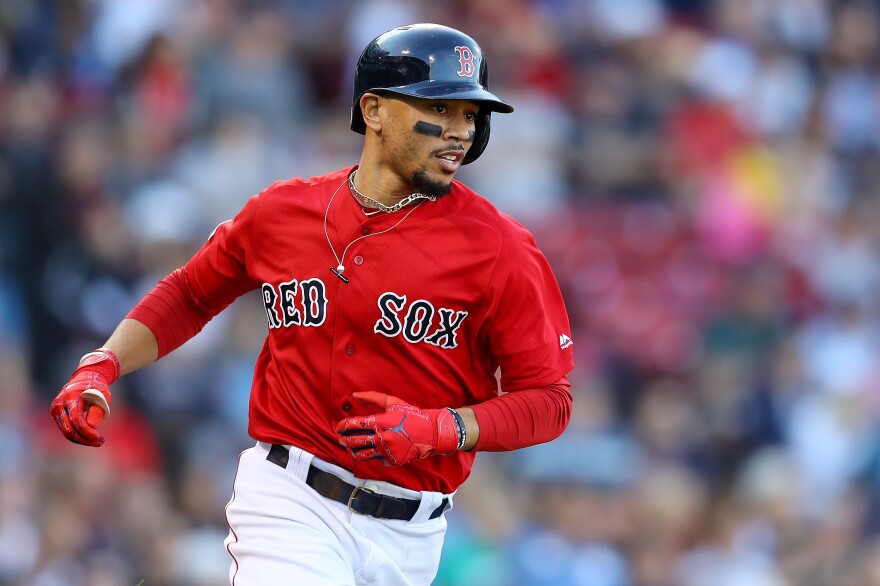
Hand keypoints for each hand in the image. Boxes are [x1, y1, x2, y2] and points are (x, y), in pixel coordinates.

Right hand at [50, 348, 119, 446]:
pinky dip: (78, 435)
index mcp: (70, 396)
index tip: (99, 438)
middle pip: (69, 429)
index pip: (76, 419)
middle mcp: (59, 404)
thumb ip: (98, 409)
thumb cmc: (97, 386)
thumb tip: (91, 426)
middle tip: (100, 442)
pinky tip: (90, 437)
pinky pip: (66, 430)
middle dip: (84, 439)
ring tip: (98, 441)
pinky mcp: (56, 415)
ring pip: (67, 432)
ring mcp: (55, 410)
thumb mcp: (103, 395)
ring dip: (82, 439)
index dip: (87, 431)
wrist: (86, 377)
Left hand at [336, 392, 460, 465]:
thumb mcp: (392, 403)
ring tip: (350, 447)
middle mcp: (383, 438)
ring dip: (352, 450)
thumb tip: (354, 395)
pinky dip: (368, 455)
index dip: (343, 426)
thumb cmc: (410, 415)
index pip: (355, 425)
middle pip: (354, 441)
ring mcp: (387, 451)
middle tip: (340, 437)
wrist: (431, 433)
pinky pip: (374, 460)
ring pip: (361, 455)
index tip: (339, 426)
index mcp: (381, 422)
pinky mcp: (392, 461)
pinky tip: (367, 450)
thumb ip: (372, 398)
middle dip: (343, 439)